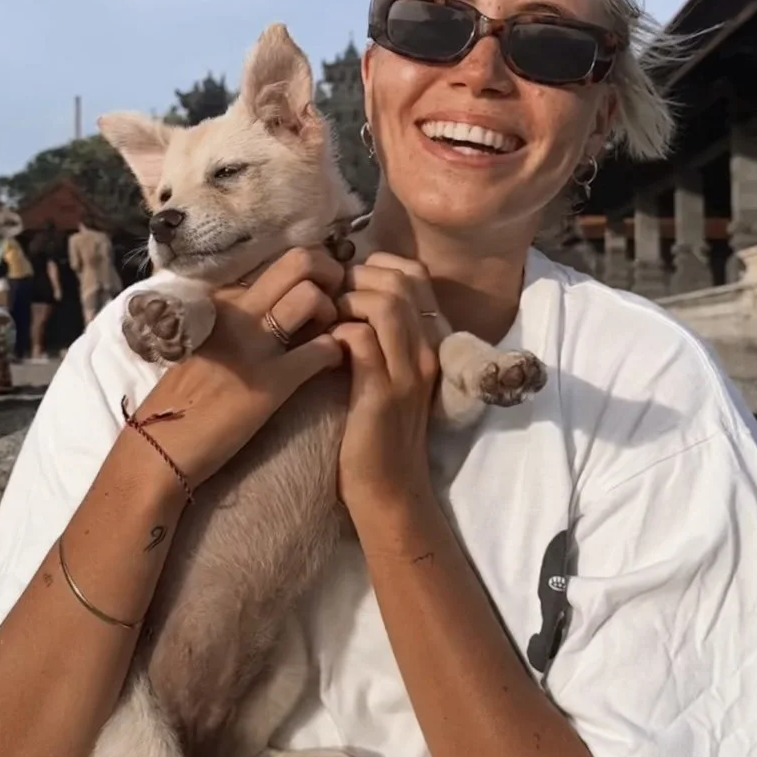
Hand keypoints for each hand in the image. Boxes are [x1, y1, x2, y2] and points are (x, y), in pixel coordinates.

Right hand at [128, 246, 344, 490]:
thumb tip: (278, 306)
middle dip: (331, 273)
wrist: (160, 444)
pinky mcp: (270, 382)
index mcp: (224, 300)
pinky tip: (330, 366)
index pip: (280, 262)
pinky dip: (336, 354)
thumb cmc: (185, 396)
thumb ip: (240, 317)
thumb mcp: (208, 339)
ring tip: (331, 335)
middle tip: (337, 301)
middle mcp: (238, 311)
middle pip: (300, 260)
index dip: (310, 271)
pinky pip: (321, 350)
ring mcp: (254, 344)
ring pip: (312, 296)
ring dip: (334, 313)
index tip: (320, 289)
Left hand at [333, 254, 439, 524]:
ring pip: (385, 303)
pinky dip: (335, 332)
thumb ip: (385, 336)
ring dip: (346, 301)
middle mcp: (428, 350)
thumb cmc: (381, 430)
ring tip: (326, 320)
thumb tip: (351, 293)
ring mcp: (408, 371)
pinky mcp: (381, 393)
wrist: (390, 490)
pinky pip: (359, 339)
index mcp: (433, 342)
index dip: (377, 266)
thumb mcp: (394, 375)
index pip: (416, 275)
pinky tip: (323, 348)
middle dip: (357, 278)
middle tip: (330, 299)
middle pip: (400, 280)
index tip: (348, 284)